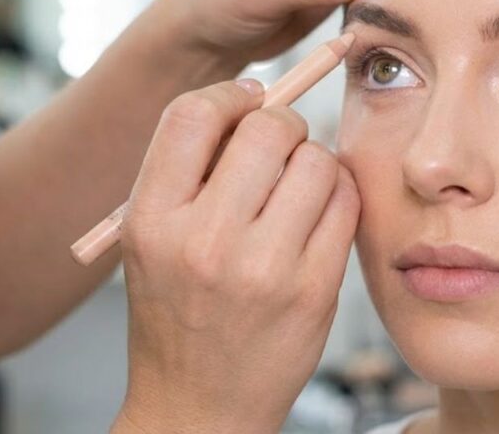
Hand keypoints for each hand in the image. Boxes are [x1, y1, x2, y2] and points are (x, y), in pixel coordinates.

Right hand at [113, 80, 360, 432]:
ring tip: (299, 187)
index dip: (228, 96)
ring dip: (315, 161)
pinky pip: (347, 203)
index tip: (246, 103)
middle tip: (280, 146)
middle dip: (282, 124)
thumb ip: (189, 172)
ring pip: (317, 161)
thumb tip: (255, 97)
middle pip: (267, 129)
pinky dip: (340, 193)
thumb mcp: (151, 242)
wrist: (197, 407)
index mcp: (152, 221)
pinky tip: (321, 210)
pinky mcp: (314, 290)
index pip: (192, 115)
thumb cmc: (176, 315)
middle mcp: (205, 242)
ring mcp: (264, 269)